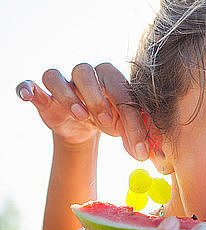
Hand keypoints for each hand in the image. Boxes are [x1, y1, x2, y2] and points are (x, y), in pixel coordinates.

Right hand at [16, 63, 147, 159]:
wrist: (87, 127)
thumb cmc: (112, 122)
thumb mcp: (127, 129)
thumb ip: (138, 138)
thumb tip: (153, 157)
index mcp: (112, 78)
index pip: (121, 91)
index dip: (131, 119)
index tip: (137, 146)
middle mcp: (86, 76)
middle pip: (86, 72)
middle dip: (97, 98)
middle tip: (105, 122)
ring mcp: (62, 84)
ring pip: (56, 76)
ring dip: (67, 95)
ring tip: (80, 116)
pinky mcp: (43, 95)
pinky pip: (30, 85)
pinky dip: (28, 88)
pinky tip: (29, 96)